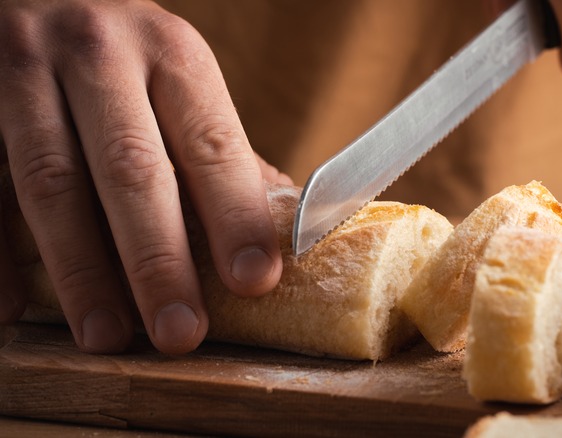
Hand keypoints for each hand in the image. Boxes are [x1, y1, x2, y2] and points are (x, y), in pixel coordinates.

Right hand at [0, 0, 289, 353]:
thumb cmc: (125, 52)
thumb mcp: (179, 76)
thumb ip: (218, 147)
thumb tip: (282, 219)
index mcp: (171, 54)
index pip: (211, 144)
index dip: (235, 215)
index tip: (254, 280)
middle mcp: (99, 55)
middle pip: (131, 169)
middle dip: (157, 260)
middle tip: (181, 332)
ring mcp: (24, 73)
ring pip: (50, 182)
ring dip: (80, 270)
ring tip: (108, 335)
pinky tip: (14, 308)